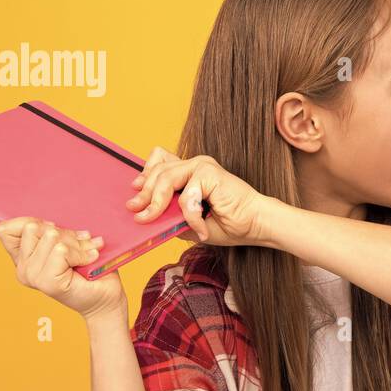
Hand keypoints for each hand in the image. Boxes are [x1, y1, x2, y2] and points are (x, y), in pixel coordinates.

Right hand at [0, 218, 125, 319]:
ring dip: (77, 243)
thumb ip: (52, 233)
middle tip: (81, 243)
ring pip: (51, 237)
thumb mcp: (67, 243)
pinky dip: (81, 253)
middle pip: (33, 227)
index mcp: (22, 258)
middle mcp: (22, 268)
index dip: (34, 222)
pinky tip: (90, 259)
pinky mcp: (48, 282)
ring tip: (88, 253)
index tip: (58, 231)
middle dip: (63, 232)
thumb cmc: (89, 269)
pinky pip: (62, 251)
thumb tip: (50, 224)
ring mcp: (32, 276)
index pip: (5, 229)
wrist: (105, 297)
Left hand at [126, 146, 266, 246]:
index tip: (134, 191)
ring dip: (157, 203)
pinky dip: (191, 217)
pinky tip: (201, 229)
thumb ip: (171, 216)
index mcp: (191, 173)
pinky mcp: (210, 173)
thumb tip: (146, 217)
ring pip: (166, 179)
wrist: (255, 225)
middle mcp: (195, 165)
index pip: (160, 161)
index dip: (145, 174)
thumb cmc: (228, 224)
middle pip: (158, 171)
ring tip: (154, 220)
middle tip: (137, 212)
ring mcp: (202, 166)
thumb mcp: (189, 222)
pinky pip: (186, 196)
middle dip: (144, 194)